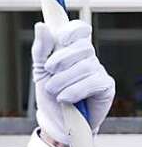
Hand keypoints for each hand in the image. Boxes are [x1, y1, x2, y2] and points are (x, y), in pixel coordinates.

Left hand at [32, 20, 114, 144]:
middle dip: (61, 59)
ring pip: (85, 66)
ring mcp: (98, 71)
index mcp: (72, 50)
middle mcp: (88, 58)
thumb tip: (41, 26)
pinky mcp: (106, 87)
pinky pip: (93, 82)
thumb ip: (42, 49)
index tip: (63, 38)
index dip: (74, 30)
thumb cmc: (50, 93)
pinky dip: (75, 90)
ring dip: (64, 79)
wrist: (55, 121)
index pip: (81, 30)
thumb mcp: (40, 70)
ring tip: (54, 91)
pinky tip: (65, 98)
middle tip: (49, 71)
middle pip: (82, 47)